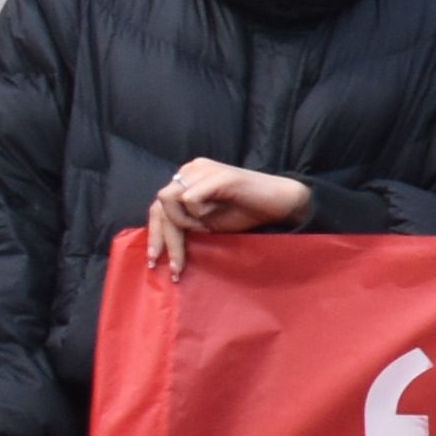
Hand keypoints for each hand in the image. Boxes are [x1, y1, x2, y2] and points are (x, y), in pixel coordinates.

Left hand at [144, 160, 310, 276]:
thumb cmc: (246, 212)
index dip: (155, 234)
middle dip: (165, 238)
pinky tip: (213, 219)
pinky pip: (189, 199)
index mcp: (187, 178)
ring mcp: (202, 170)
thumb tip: (160, 242)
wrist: (280, 203)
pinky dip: (197, 215)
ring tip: (203, 230)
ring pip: (168, 200)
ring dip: (183, 223)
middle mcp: (191, 169)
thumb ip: (184, 222)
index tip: (155, 260)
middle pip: (159, 205)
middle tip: (176, 266)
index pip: (158, 206)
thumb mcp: (206, 221)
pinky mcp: (216, 175)